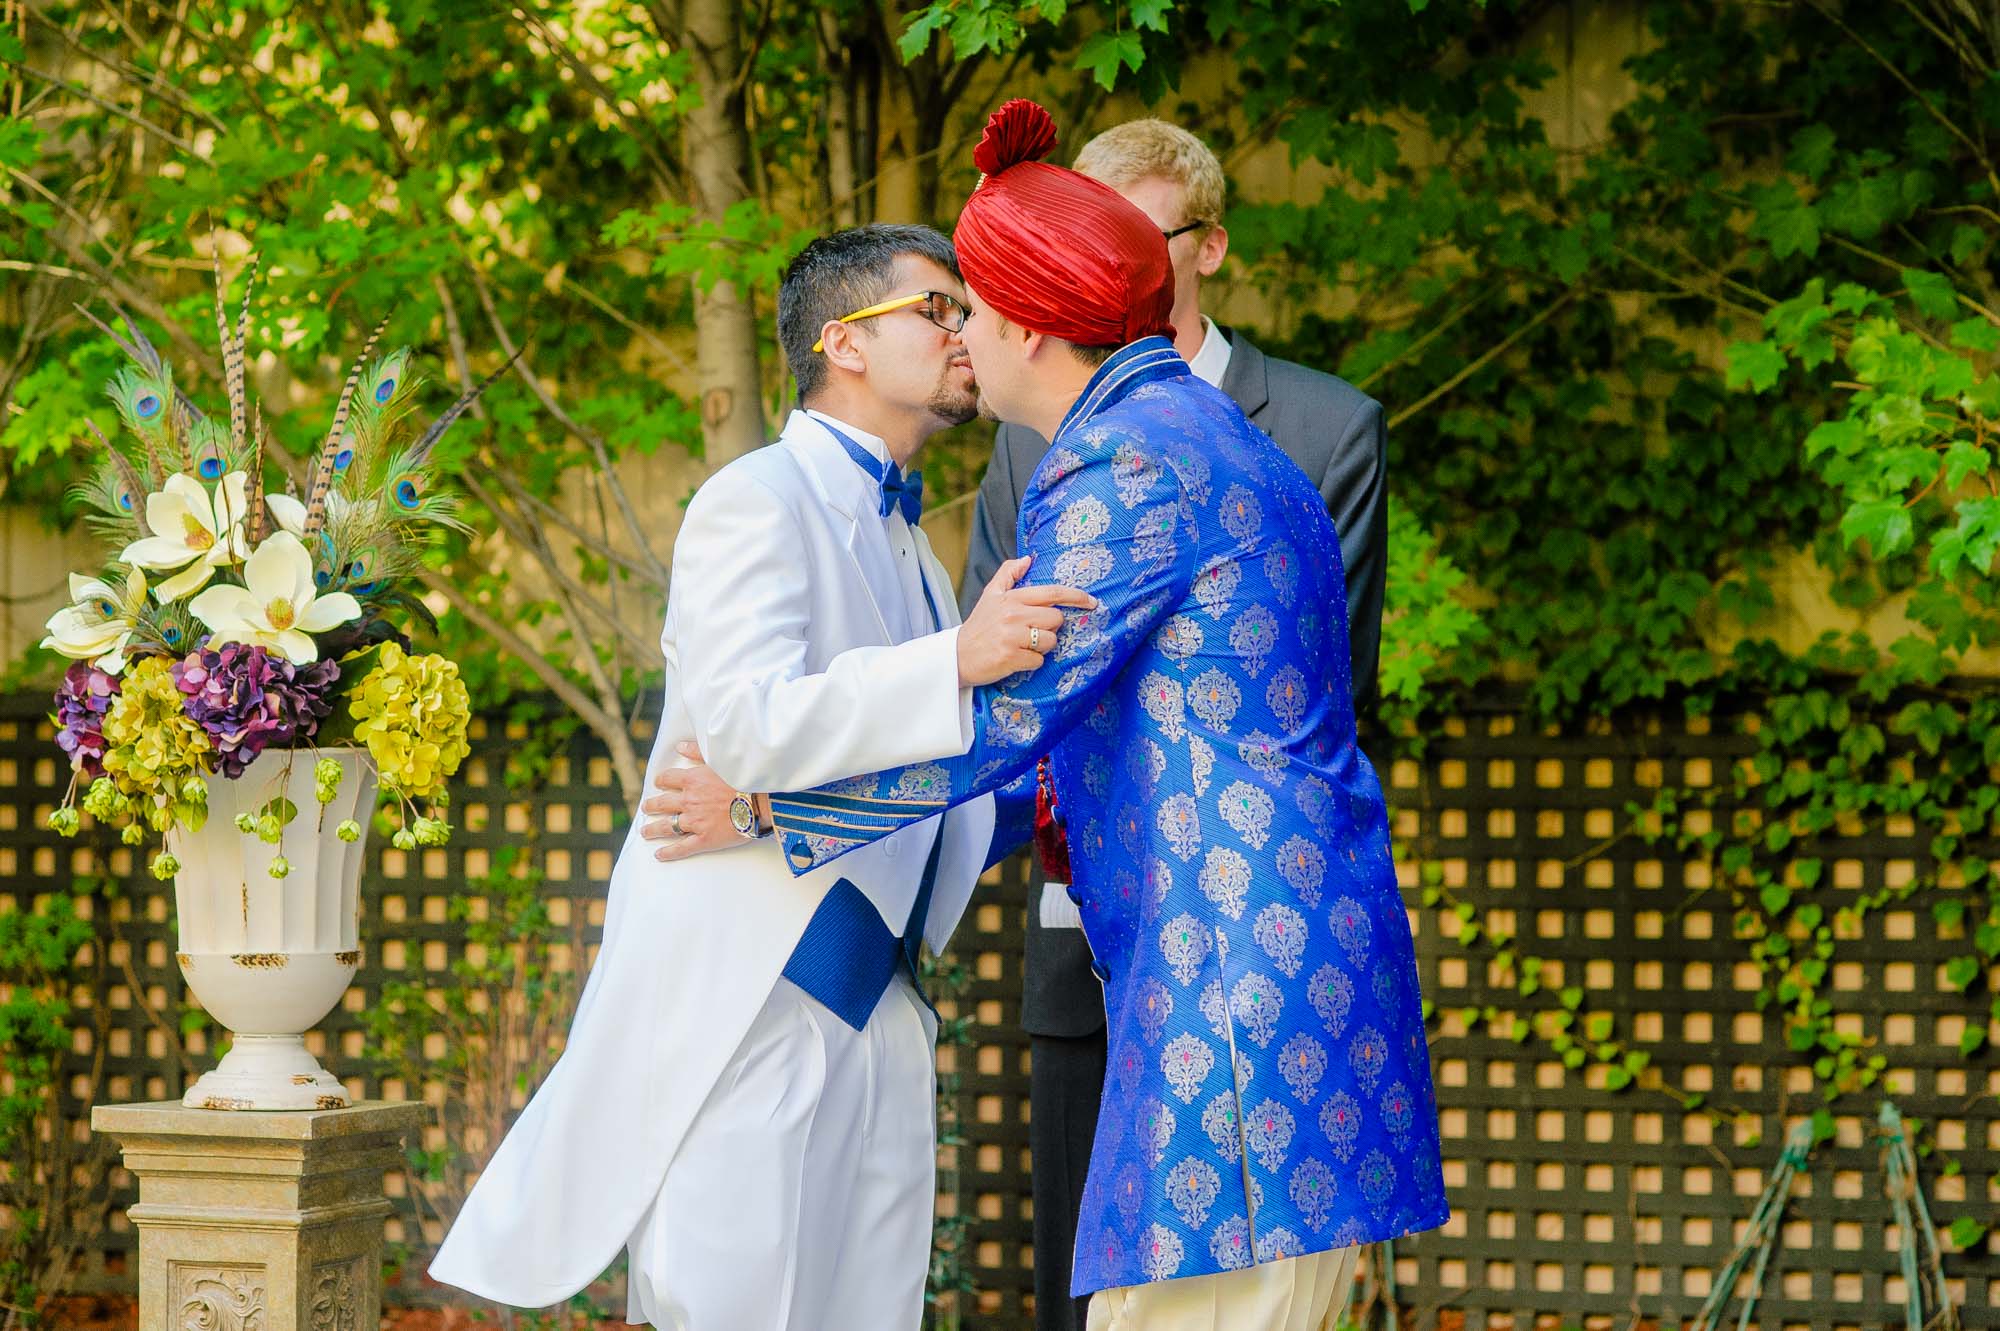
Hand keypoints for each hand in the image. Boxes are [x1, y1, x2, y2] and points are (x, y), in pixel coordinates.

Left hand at [639, 742, 749, 862]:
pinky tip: (659, 854)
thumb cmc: (744, 779)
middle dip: (652, 805)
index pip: (669, 779)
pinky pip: (681, 847)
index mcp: (693, 780)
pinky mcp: (704, 839)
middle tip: (646, 807)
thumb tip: (680, 746)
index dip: (662, 781)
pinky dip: (669, 852)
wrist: (760, 801)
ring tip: (646, 831)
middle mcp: (689, 801)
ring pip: (667, 826)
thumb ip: (698, 751)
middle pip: (663, 803)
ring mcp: (695, 821)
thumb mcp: (720, 759)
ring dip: (654, 829)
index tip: (659, 783)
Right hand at [957, 556, 1097, 686]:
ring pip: (1050, 641)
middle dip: (1050, 628)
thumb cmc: (978, 626)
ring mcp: (1012, 636)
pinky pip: (1039, 661)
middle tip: (1032, 632)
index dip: (1076, 596)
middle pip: (1056, 620)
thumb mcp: (990, 595)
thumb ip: (1008, 574)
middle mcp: (1013, 614)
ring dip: (1041, 647)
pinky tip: (1016, 659)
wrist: (956, 656)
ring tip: (1022, 646)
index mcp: (1012, 598)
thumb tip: (1027, 559)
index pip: (1052, 593)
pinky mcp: (1010, 657)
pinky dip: (1031, 663)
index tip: (1091, 601)